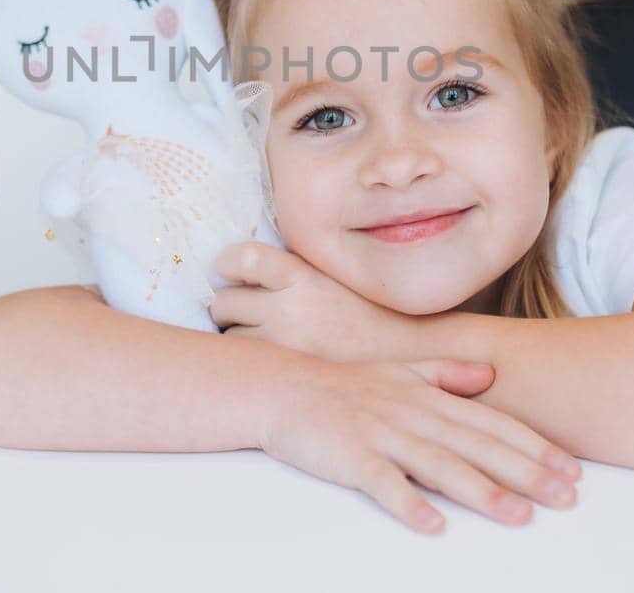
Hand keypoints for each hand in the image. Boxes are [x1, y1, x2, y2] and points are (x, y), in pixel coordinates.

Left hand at [209, 242, 410, 362]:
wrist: (410, 351)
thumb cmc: (371, 309)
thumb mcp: (334, 272)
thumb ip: (295, 269)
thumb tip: (247, 266)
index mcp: (303, 273)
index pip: (243, 259)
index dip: (228, 264)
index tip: (229, 269)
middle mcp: (289, 306)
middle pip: (224, 301)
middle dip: (230, 307)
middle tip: (246, 313)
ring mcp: (285, 344)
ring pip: (229, 337)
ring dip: (237, 336)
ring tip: (263, 340)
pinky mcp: (287, 373)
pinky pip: (245, 364)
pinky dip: (247, 362)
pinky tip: (263, 361)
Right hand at [257, 357, 581, 534]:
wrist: (281, 388)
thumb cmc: (343, 385)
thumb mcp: (399, 371)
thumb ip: (446, 374)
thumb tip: (489, 374)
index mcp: (428, 396)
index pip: (492, 423)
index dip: (534, 446)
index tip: (571, 469)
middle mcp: (412, 413)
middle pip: (477, 446)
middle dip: (526, 472)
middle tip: (567, 497)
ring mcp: (381, 434)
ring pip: (439, 465)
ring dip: (481, 491)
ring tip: (518, 516)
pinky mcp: (350, 456)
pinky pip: (383, 484)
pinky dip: (409, 504)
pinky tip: (434, 526)